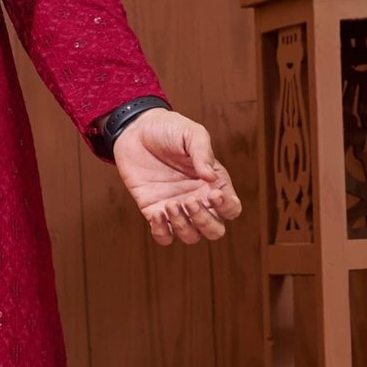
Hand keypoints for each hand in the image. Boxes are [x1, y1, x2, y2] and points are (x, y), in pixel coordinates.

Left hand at [110, 109, 241, 244]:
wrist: (135, 130)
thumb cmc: (168, 129)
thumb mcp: (191, 133)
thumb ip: (203, 153)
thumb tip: (211, 177)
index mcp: (214, 183)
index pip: (232, 208)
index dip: (227, 207)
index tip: (212, 194)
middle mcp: (198, 199)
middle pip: (215, 230)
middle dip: (205, 222)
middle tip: (189, 201)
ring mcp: (177, 208)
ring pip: (191, 236)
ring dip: (183, 226)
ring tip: (170, 204)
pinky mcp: (153, 211)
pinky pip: (164, 236)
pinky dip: (162, 232)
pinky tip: (157, 213)